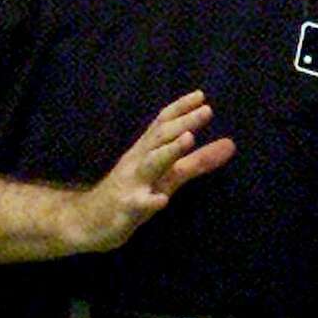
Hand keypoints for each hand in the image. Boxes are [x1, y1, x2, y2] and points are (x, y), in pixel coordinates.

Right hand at [66, 90, 234, 252]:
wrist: (86, 222)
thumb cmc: (133, 192)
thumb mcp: (168, 176)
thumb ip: (198, 161)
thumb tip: (231, 145)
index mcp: (146, 150)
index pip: (163, 123)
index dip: (181, 108)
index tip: (201, 95)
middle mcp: (138, 161)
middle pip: (161, 137)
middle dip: (184, 122)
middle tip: (207, 110)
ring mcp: (131, 184)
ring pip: (150, 164)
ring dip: (169, 150)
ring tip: (189, 139)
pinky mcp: (125, 209)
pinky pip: (137, 204)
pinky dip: (149, 201)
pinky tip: (162, 200)